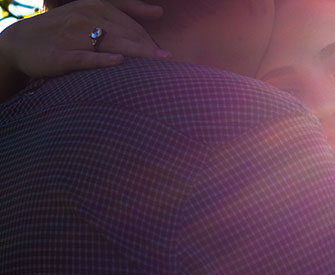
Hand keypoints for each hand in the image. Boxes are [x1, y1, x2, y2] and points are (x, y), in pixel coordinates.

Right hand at [0, 0, 167, 80]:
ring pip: (111, 43)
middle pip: (125, 34)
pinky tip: (118, 61)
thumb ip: (122, 14)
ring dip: (136, 53)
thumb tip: (158, 10)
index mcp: (94, 6)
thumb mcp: (91, 15)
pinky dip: (101, 59)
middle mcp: (85, 17)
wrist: (21, 44)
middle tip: (167, 61)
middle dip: (148, 47)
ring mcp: (72, 36)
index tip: (166, 54)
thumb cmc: (63, 31)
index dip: (149, 39)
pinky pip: (85, 57)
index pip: (130, 24)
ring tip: (157, 62)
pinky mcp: (62, 56)